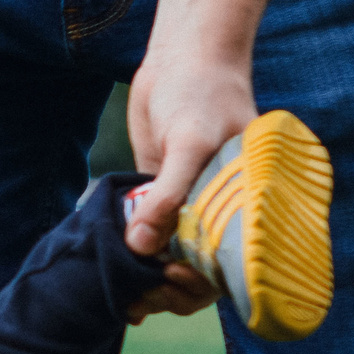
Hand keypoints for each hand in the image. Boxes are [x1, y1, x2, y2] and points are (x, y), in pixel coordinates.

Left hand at [121, 32, 258, 320]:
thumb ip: (169, 195)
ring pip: (169, 259)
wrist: (182, 59)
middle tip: (137, 293)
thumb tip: (142, 246)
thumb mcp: (189, 144)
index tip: (170, 280)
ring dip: (145, 277)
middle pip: (197, 271)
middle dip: (168, 289)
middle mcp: (217, 212)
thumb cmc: (202, 95)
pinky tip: (111, 271)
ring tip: (121, 288)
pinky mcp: (158, 198)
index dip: (203, 283)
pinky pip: (148, 235)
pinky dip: (131, 254)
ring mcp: (187, 207)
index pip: (229, 264)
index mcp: (242, 207)